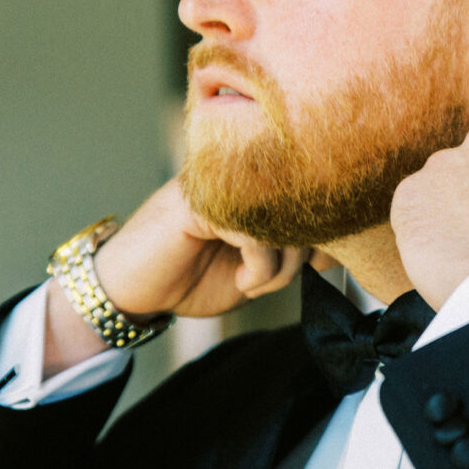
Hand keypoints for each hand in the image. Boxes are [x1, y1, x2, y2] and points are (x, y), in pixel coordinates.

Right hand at [94, 178, 310, 318]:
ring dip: (280, 268)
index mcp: (253, 187)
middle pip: (304, 207)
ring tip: (253, 284)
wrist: (131, 291)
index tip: (315, 265)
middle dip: (301, 256)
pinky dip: (260, 269)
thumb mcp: (255, 271)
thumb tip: (337, 249)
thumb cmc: (189, 278)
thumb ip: (289, 254)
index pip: (310, 196)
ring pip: (284, 221)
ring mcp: (220, 187)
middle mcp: (239, 177)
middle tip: (273, 281)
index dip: (325, 236)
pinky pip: (257, 234)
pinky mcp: (204, 205)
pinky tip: (242, 283)